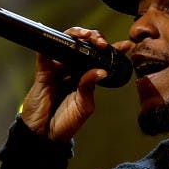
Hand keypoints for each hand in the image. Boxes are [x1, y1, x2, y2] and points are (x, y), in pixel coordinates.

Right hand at [20, 27, 111, 142]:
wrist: (44, 134)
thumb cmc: (64, 122)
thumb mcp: (84, 106)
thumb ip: (89, 87)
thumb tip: (100, 71)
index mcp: (85, 78)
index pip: (100, 59)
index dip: (112, 50)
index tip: (125, 46)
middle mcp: (72, 70)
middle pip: (84, 45)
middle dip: (95, 38)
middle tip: (103, 44)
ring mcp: (57, 69)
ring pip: (67, 42)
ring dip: (78, 34)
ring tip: (88, 38)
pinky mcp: (43, 71)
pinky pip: (46, 52)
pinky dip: (54, 43)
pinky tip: (66, 42)